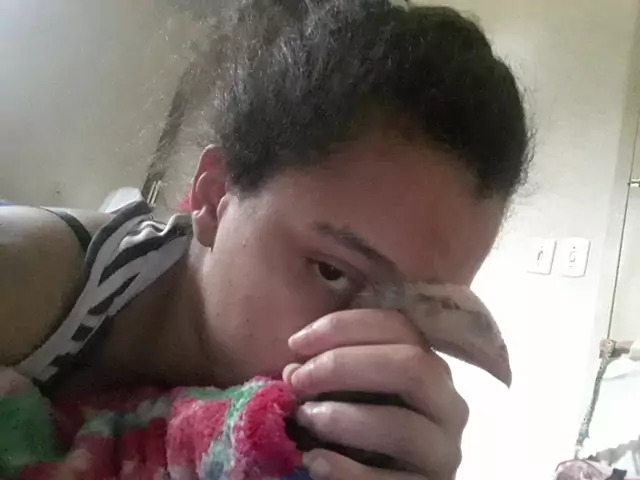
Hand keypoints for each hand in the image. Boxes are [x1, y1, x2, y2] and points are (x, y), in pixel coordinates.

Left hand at [285, 309, 468, 479]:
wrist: (372, 476)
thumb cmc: (356, 425)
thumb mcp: (347, 389)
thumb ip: (327, 368)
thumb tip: (294, 370)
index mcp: (428, 366)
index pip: (397, 326)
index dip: (343, 326)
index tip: (295, 342)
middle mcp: (447, 404)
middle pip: (410, 365)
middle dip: (344, 366)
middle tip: (298, 381)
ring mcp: (445, 451)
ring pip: (402, 426)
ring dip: (343, 419)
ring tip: (304, 420)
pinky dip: (347, 471)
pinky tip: (315, 462)